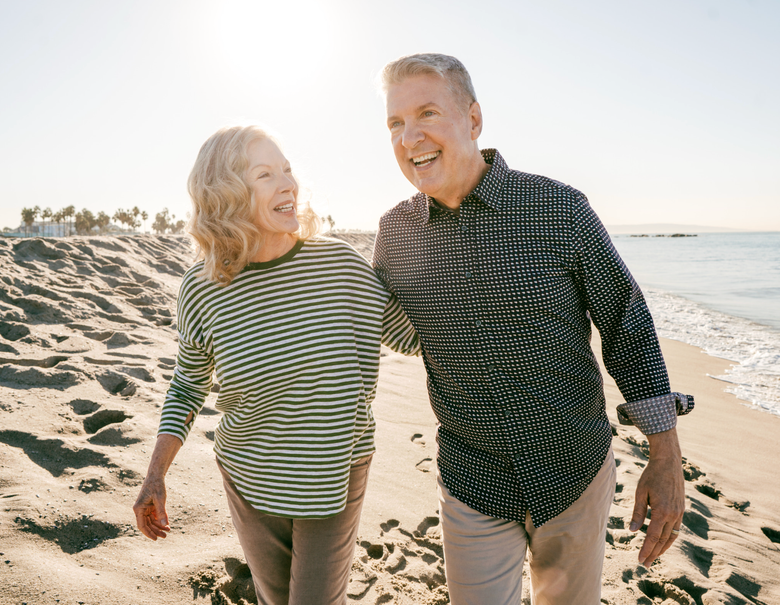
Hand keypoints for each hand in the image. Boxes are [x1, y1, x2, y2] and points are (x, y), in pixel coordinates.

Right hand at [133, 476, 170, 539]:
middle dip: (156, 531)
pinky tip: (167, 524)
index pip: (142, 525)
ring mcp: (145, 508)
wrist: (156, 475)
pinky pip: (154, 516)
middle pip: (147, 524)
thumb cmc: (157, 486)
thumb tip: (164, 525)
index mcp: (138, 509)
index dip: (148, 533)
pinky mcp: (150, 506)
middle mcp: (140, 510)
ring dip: (159, 526)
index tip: (155, 539)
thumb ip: (162, 512)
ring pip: (151, 521)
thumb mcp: (160, 499)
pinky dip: (160, 520)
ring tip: (168, 531)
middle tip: (165, 536)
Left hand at [629, 429, 684, 566]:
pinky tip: (662, 542)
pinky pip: (676, 529)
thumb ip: (637, 513)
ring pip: (672, 537)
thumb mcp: (641, 493)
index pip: (652, 537)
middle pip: (663, 540)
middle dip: (653, 553)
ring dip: (663, 548)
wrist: (669, 462)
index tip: (640, 560)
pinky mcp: (681, 509)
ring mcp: (679, 512)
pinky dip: (669, 538)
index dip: (646, 549)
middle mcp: (674, 515)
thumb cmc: (651, 475)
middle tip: (645, 564)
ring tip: (653, 557)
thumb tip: (632, 531)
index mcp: (662, 512)